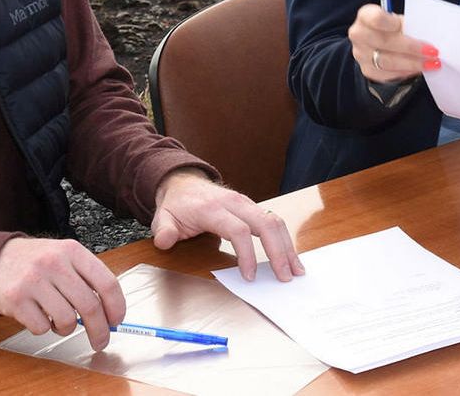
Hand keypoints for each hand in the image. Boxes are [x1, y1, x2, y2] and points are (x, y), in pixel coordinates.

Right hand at [0, 237, 124, 349]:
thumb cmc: (36, 261)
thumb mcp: (64, 256)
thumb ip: (87, 277)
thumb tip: (110, 311)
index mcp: (72, 251)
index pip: (107, 282)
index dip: (117, 306)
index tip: (117, 321)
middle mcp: (54, 263)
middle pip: (90, 306)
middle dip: (99, 330)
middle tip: (100, 340)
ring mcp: (34, 281)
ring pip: (67, 320)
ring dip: (67, 328)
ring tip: (59, 320)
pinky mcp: (16, 299)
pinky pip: (42, 327)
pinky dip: (45, 328)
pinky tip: (40, 316)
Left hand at [151, 168, 305, 280]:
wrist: (185, 182)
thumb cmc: (177, 205)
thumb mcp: (163, 217)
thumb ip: (164, 230)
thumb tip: (164, 241)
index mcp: (214, 208)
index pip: (238, 230)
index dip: (247, 254)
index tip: (250, 277)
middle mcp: (236, 203)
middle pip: (265, 224)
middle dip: (278, 251)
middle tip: (285, 277)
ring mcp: (248, 204)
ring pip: (275, 221)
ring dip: (288, 246)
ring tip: (297, 270)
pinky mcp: (254, 208)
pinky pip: (275, 222)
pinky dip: (285, 240)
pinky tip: (291, 256)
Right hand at [348, 4, 439, 82]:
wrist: (377, 42)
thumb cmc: (391, 27)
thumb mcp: (398, 20)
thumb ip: (408, 25)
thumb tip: (429, 34)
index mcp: (365, 16)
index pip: (376, 18)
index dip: (392, 23)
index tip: (409, 26)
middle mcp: (358, 34)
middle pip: (385, 42)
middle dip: (412, 47)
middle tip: (433, 51)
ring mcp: (361, 54)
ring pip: (388, 61)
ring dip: (413, 63)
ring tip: (431, 63)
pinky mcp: (368, 70)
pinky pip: (388, 74)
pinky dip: (406, 72)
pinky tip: (419, 69)